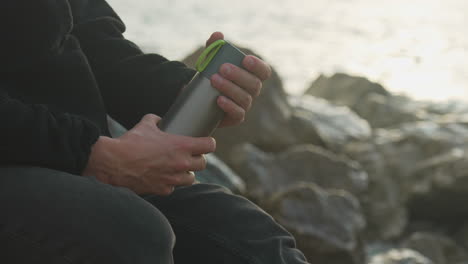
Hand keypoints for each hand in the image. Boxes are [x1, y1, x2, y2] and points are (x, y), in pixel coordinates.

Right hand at [82, 114, 215, 194]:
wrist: (113, 163)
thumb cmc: (130, 142)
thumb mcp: (145, 124)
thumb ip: (156, 120)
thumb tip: (160, 119)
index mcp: (181, 146)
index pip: (209, 146)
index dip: (209, 143)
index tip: (205, 142)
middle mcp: (181, 164)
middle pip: (203, 164)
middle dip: (198, 159)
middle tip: (190, 155)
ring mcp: (173, 178)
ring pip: (191, 178)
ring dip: (187, 173)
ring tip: (179, 168)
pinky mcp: (163, 189)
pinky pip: (174, 187)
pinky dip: (170, 183)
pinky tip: (163, 177)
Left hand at [206, 32, 271, 126]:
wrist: (200, 99)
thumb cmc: (212, 76)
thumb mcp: (211, 61)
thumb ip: (214, 47)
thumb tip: (218, 35)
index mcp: (252, 75)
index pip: (264, 71)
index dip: (258, 66)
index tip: (245, 59)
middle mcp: (252, 91)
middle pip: (254, 84)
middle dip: (239, 75)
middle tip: (222, 68)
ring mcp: (245, 105)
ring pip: (245, 98)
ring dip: (230, 88)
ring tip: (214, 80)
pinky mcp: (236, 117)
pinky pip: (238, 113)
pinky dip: (229, 106)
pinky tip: (219, 99)